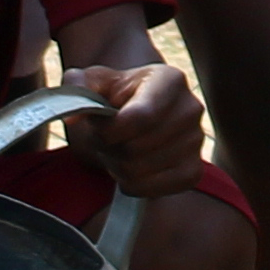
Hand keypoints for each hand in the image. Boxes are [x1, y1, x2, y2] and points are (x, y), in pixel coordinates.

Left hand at [74, 62, 206, 197]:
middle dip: (109, 148)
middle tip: (105, 140)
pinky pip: (154, 190)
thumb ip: (77, 85)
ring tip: (117, 151)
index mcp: (170, 80)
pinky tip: (131, 168)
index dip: (109, 131)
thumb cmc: (112, 98)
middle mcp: (190, 109)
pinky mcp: (194, 171)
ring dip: (117, 166)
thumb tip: (73, 116)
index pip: (141, 117)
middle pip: (136, 147)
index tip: (96, 127)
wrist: (133, 118)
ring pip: (140, 171)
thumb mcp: (93, 82)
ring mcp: (196, 142)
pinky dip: (133, 185)